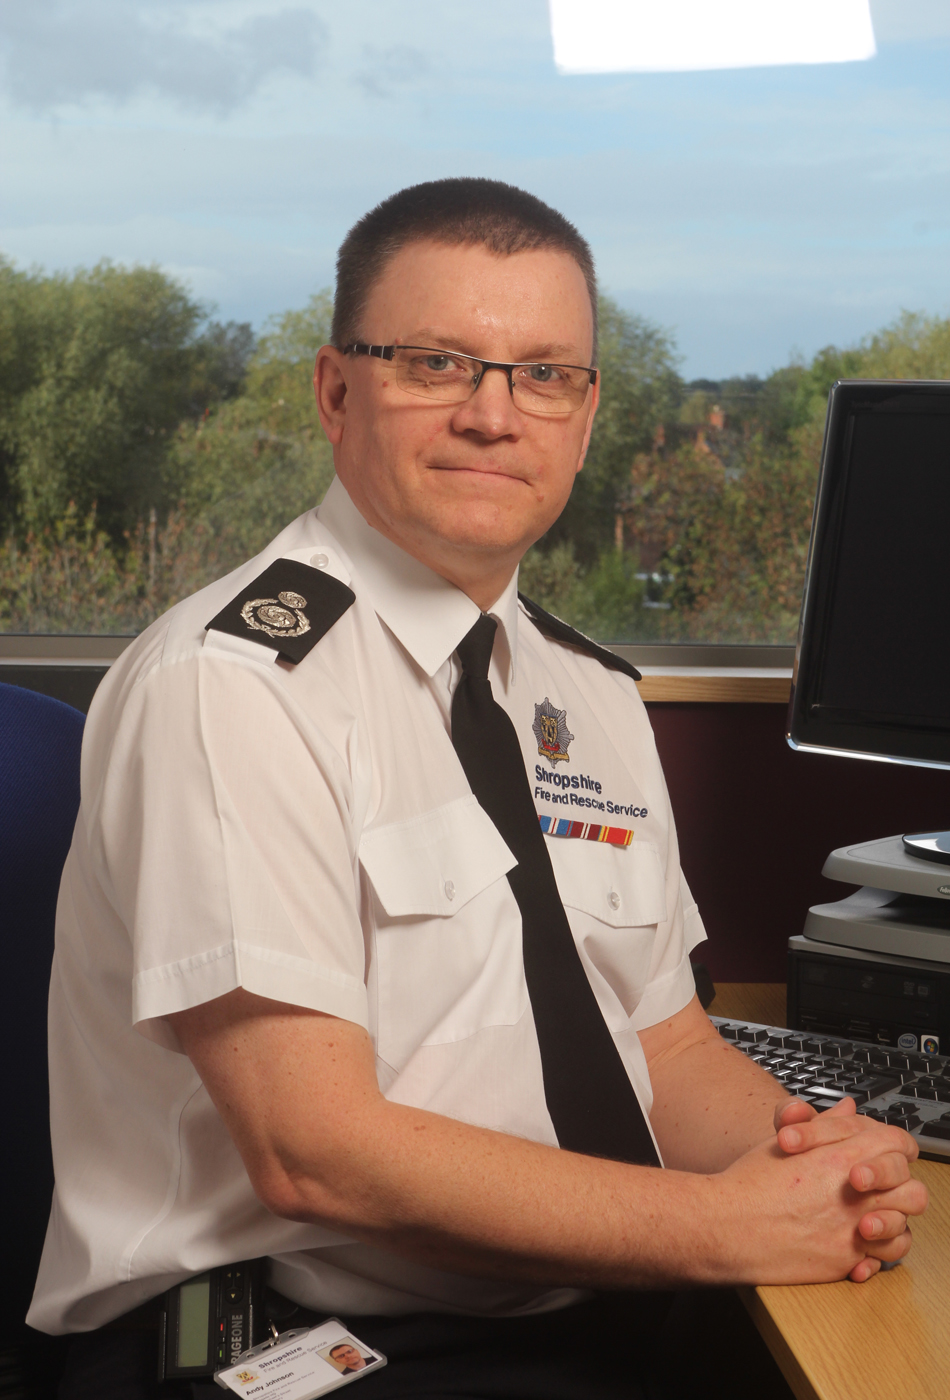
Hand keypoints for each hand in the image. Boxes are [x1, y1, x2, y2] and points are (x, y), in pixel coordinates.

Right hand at [712, 1100, 927, 1285]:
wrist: (728, 1226)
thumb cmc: (749, 1183)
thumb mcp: (786, 1141)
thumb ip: (826, 1125)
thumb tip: (849, 1110)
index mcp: (843, 1158)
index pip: (897, 1144)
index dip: (894, 1147)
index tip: (883, 1153)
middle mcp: (856, 1196)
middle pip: (911, 1190)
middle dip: (902, 1188)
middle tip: (882, 1189)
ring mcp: (853, 1231)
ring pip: (902, 1230)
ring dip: (893, 1223)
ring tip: (871, 1218)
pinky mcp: (843, 1262)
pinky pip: (880, 1260)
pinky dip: (875, 1253)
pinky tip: (856, 1243)